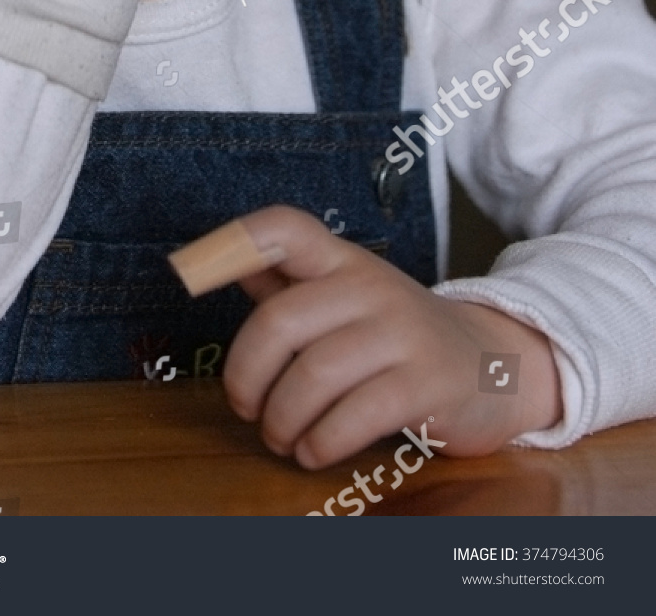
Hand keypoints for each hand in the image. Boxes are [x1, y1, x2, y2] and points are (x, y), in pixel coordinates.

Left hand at [221, 206, 561, 469]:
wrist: (494, 363)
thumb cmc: (394, 335)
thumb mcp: (343, 299)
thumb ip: (285, 283)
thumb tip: (218, 262)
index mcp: (341, 260)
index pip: (285, 228)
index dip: (231, 243)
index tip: (187, 272)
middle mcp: (369, 285)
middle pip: (280, 321)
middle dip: (247, 376)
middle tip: (247, 408)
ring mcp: (402, 330)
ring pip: (313, 375)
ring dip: (282, 420)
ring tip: (283, 438)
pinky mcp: (427, 381)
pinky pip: (355, 415)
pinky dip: (321, 442)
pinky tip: (316, 451)